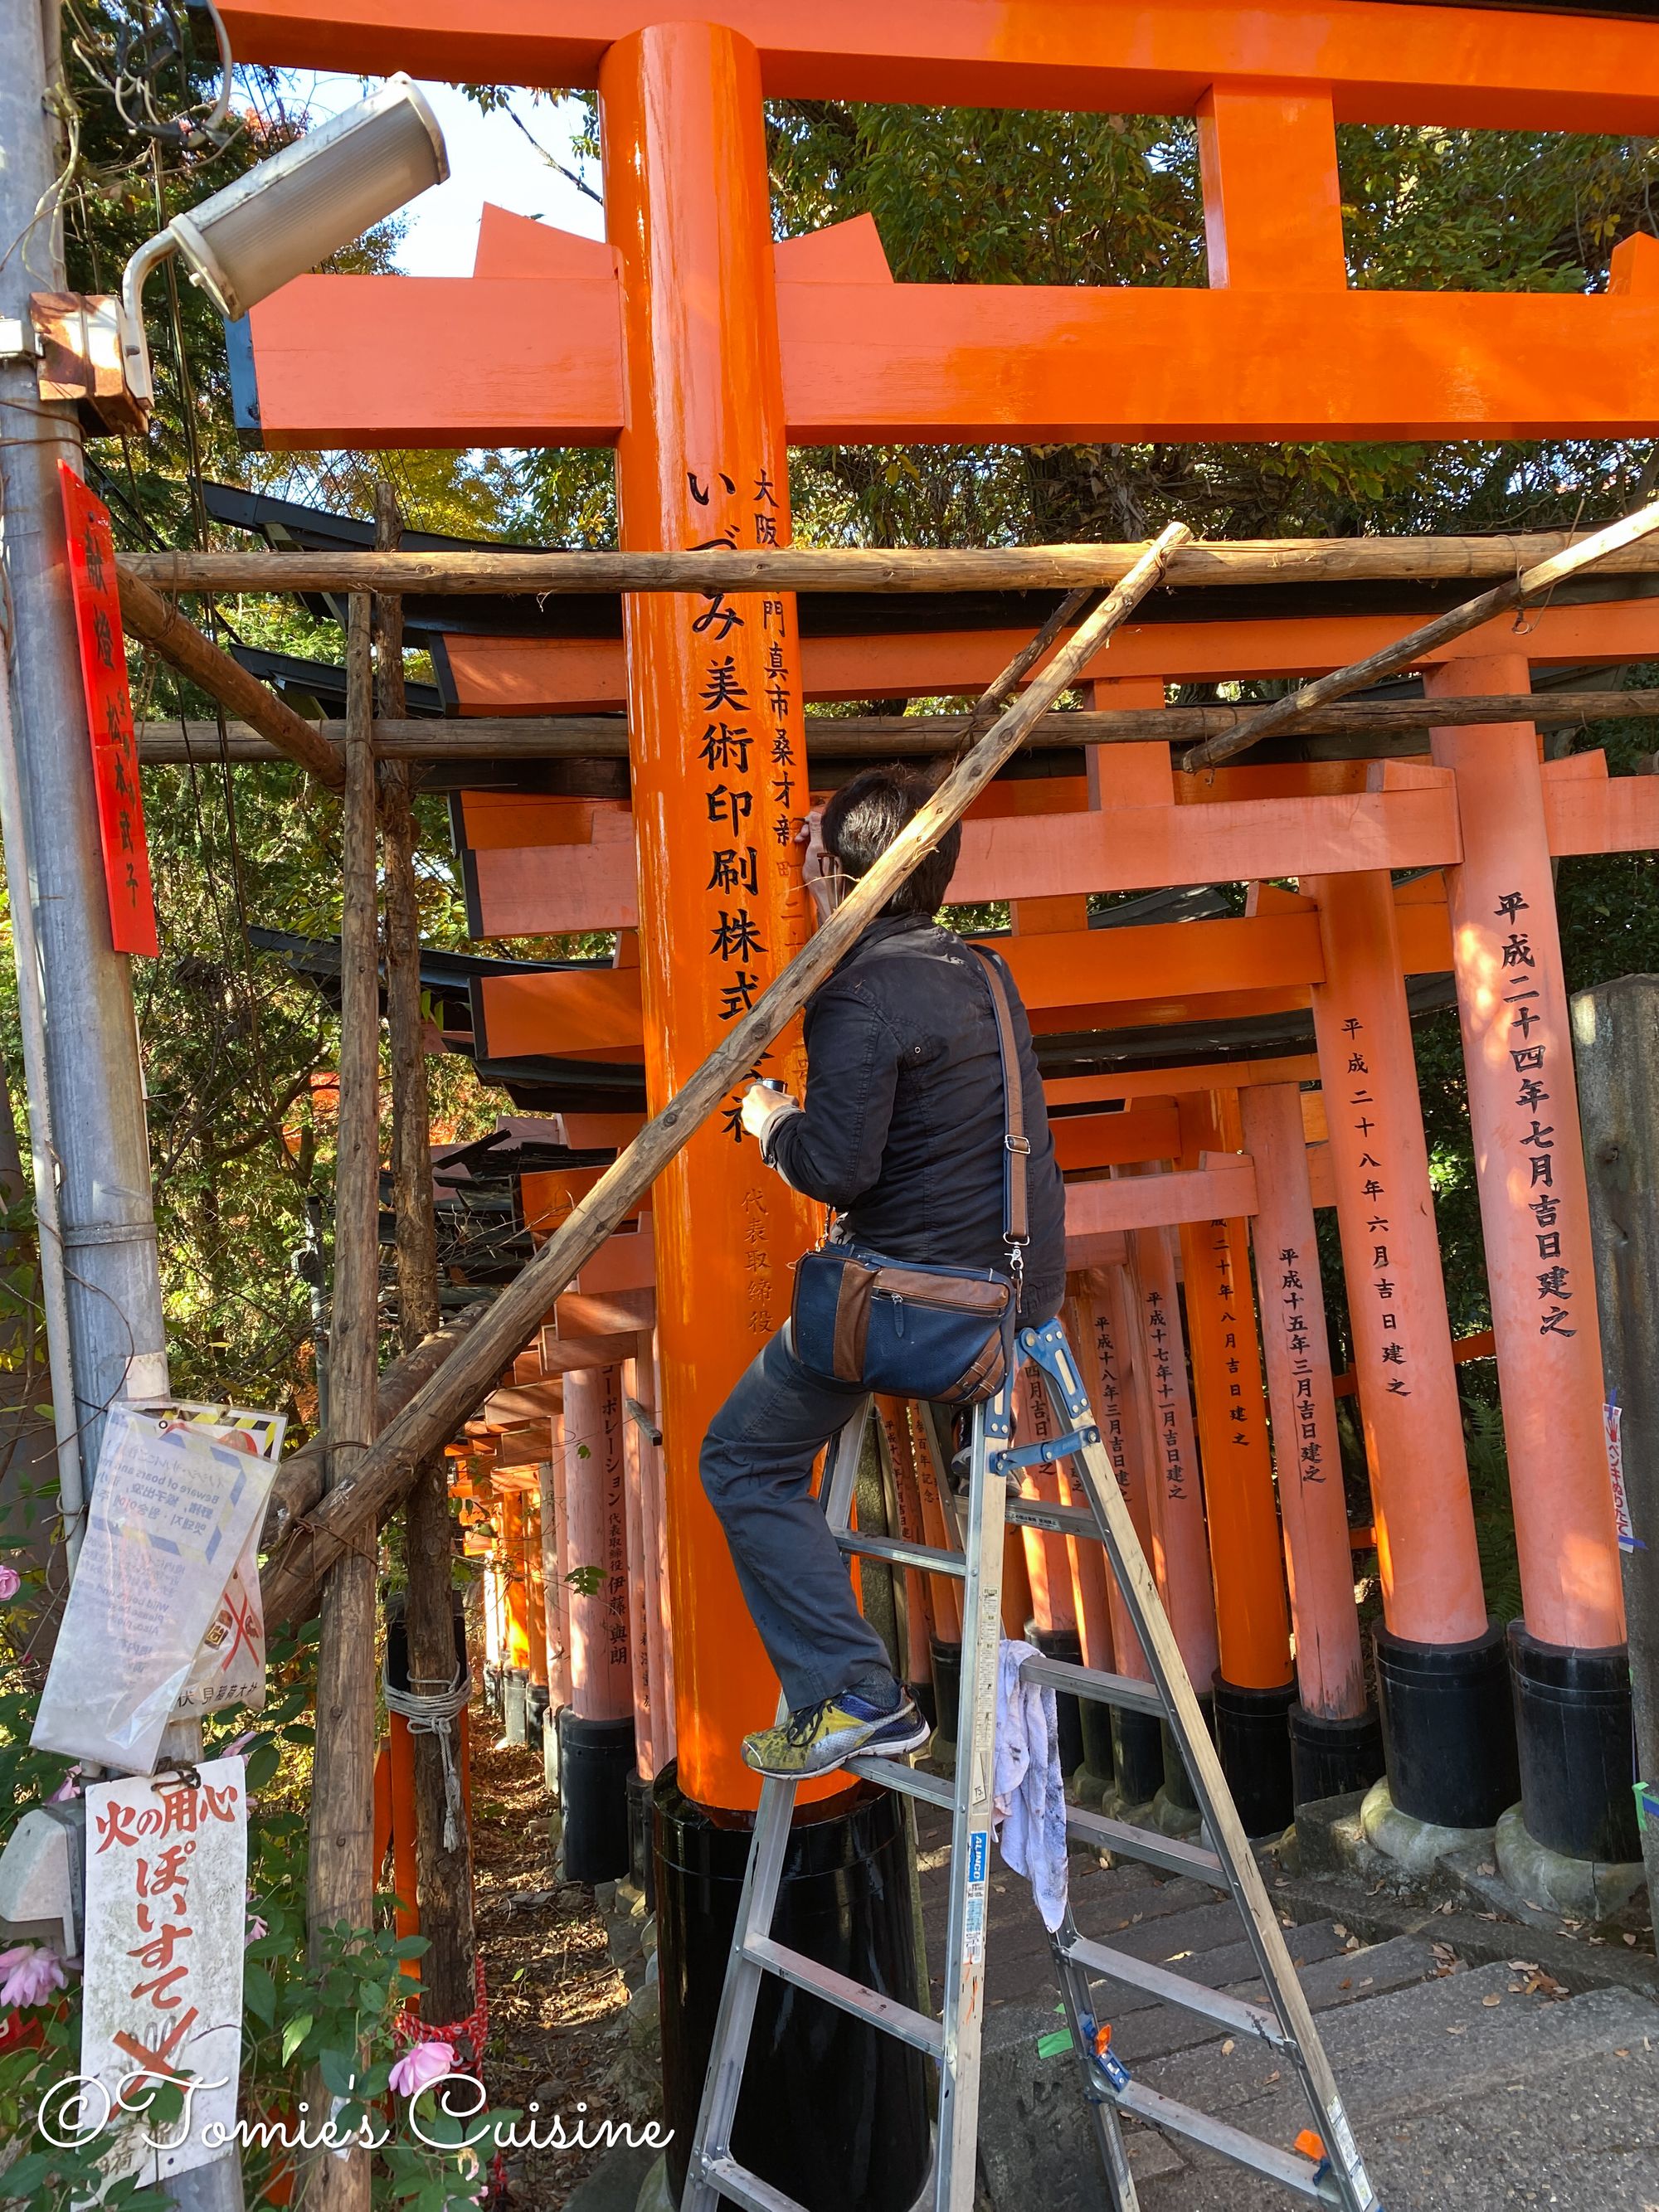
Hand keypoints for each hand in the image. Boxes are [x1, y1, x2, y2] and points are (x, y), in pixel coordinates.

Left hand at [740, 1082, 801, 1152]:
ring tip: (767, 1119)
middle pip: (753, 1101)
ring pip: (750, 1113)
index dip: (767, 1096)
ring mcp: (745, 1112)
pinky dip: (756, 1125)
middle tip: (769, 1110)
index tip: (771, 1100)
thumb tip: (785, 1100)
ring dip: (756, 1115)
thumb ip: (783, 1097)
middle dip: (759, 1105)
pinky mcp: (746, 1124)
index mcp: (757, 1089)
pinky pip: (751, 1123)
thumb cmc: (784, 1111)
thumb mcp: (789, 1098)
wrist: (781, 1126)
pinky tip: (765, 1126)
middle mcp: (748, 1099)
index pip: (760, 1090)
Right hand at [796, 805, 841, 924]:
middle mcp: (833, 842)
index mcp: (831, 838)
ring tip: (800, 843)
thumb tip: (815, 815)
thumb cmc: (821, 873)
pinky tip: (804, 850)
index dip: (810, 820)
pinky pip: (817, 844)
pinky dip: (810, 844)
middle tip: (800, 837)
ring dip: (807, 837)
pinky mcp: (827, 856)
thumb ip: (815, 829)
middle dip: (807, 829)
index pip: (822, 819)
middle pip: (819, 827)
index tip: (802, 825)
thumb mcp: (814, 848)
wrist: (824, 891)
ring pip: (817, 835)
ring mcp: (830, 849)